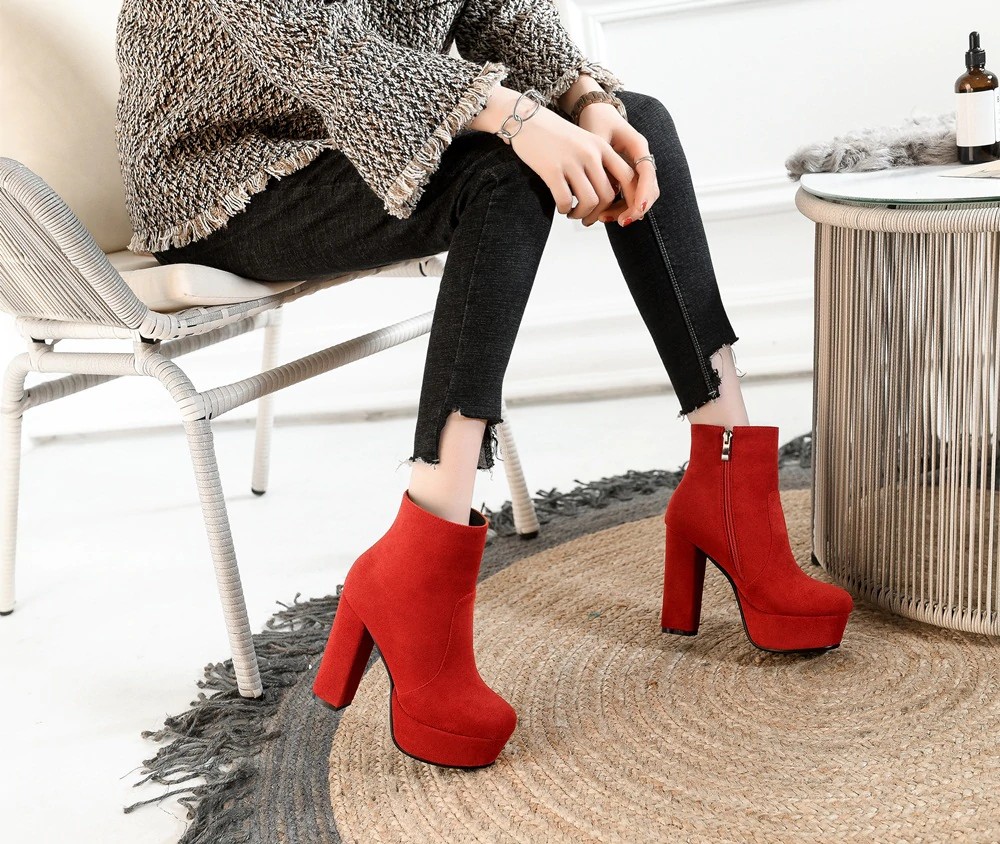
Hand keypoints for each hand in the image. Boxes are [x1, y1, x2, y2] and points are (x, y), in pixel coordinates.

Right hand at [495, 96, 636, 221]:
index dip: (628, 199)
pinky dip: (564, 209)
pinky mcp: (552, 170)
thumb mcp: (584, 142)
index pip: (627, 177)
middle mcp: (590, 153)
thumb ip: (599, 163)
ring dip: (582, 214)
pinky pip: (565, 200)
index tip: (618, 212)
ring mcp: (571, 161)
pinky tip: (561, 207)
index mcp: (601, 146)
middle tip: (588, 218)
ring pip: (589, 201)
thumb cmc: (554, 135)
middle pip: (608, 195)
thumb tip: (609, 194)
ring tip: (573, 213)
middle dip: (599, 214)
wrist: (526, 120)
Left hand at [577, 103, 659, 227]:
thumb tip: (600, 188)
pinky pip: (629, 196)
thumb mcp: (595, 137)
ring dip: (626, 210)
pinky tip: (603, 214)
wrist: (595, 114)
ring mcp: (636, 168)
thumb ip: (600, 160)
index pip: (647, 173)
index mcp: (638, 145)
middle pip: (648, 188)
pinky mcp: (628, 176)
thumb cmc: (595, 122)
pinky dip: (619, 207)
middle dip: (637, 208)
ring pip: (640, 195)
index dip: (644, 193)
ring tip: (603, 218)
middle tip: (621, 222)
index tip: (637, 210)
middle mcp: (641, 158)